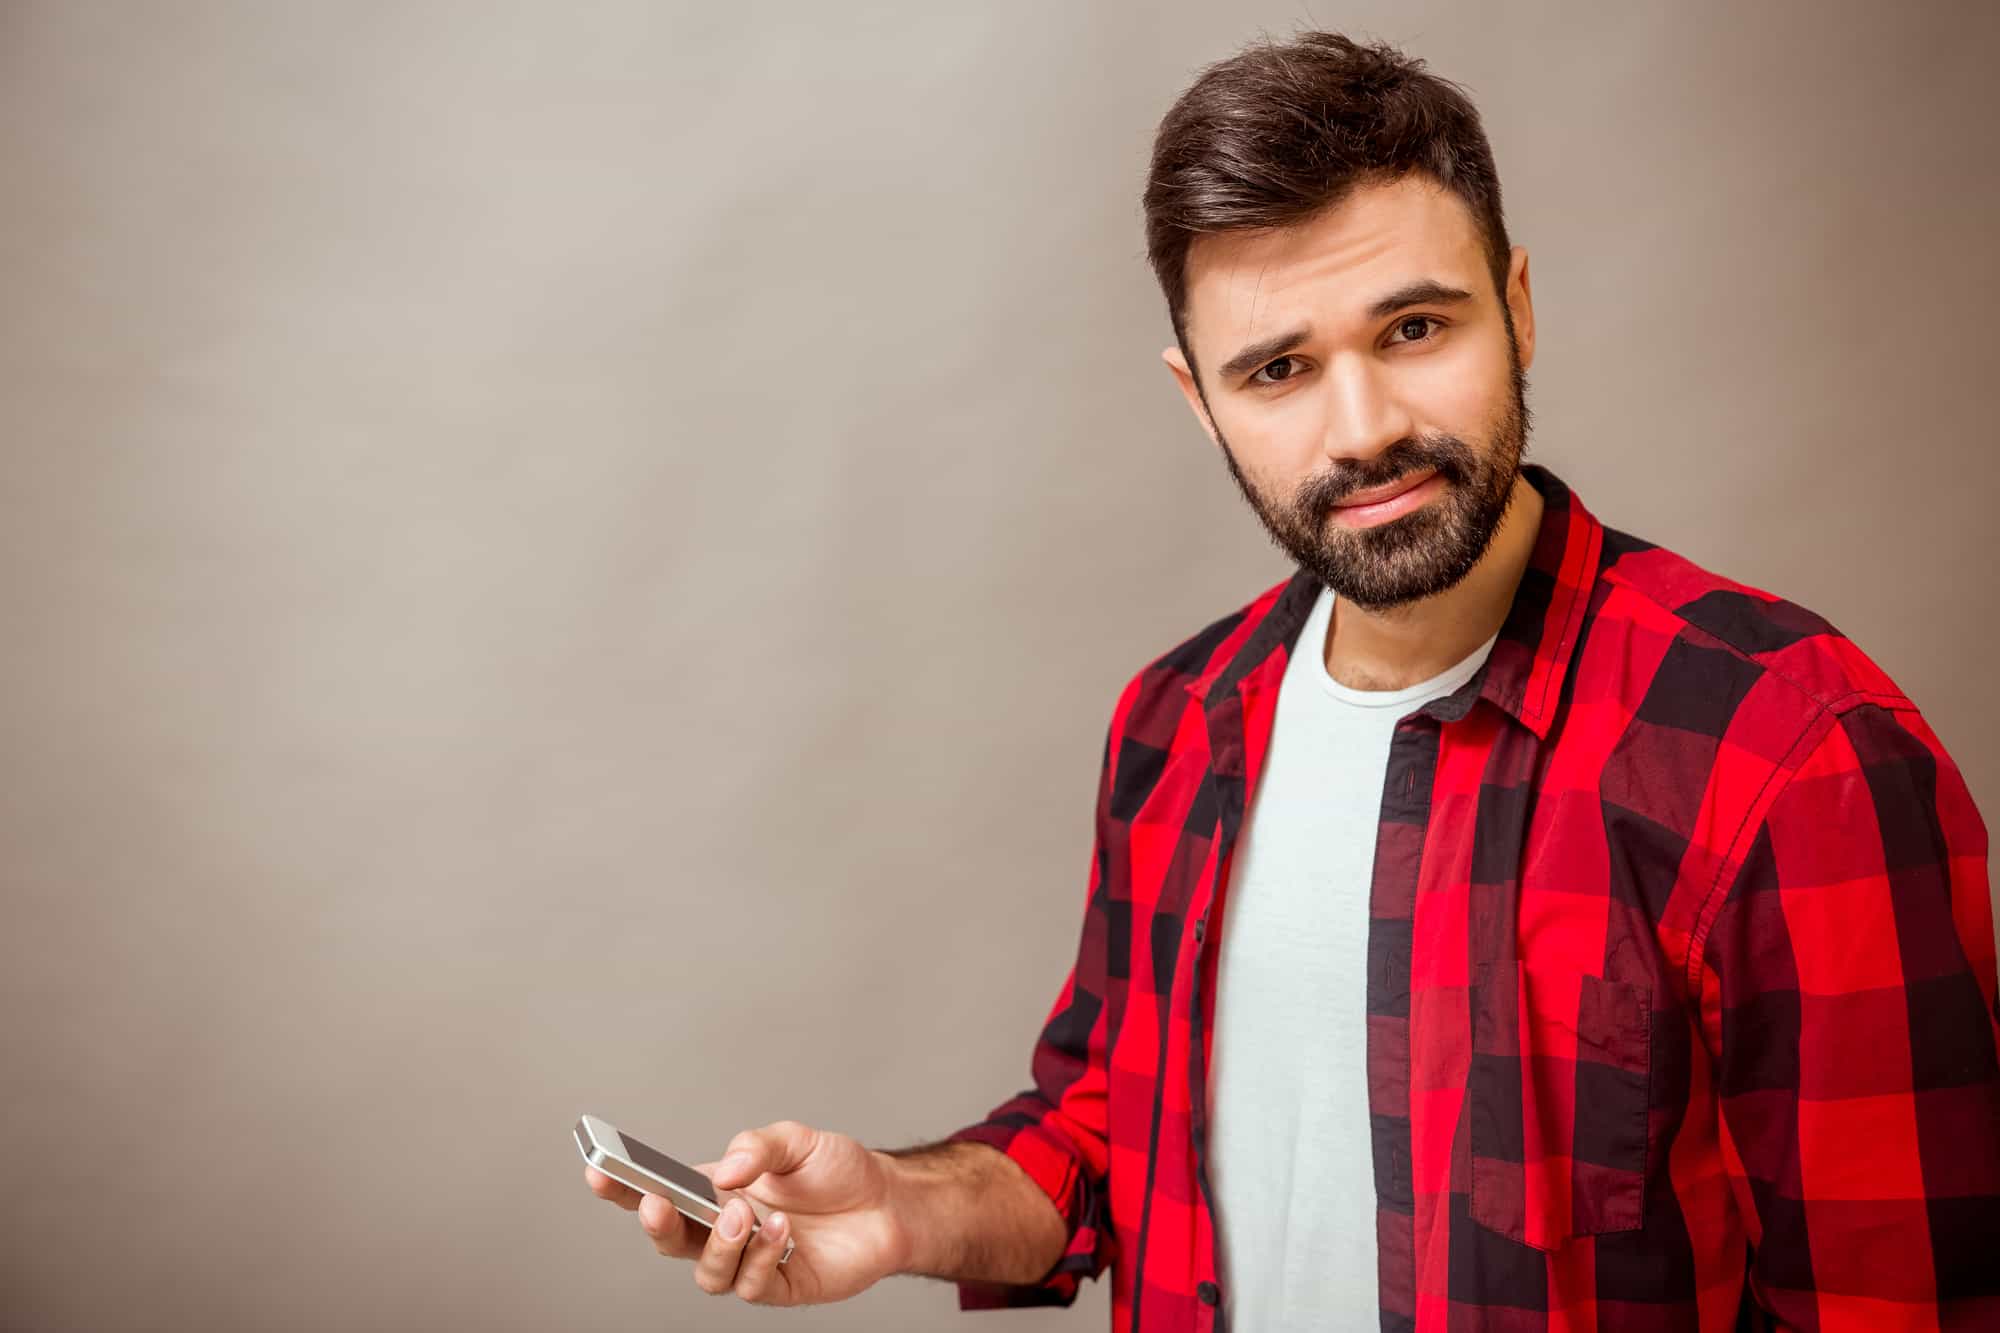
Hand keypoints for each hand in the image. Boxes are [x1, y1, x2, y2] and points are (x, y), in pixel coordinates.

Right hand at [582, 1119, 907, 1305]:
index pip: (657, 1192)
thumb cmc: (837, 1170)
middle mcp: (723, 1230)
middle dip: (657, 1224)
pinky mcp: (779, 1286)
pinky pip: (753, 1285)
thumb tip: (722, 1171)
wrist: (889, 1202)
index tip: (596, 1171)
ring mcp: (749, 1262)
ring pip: (708, 1273)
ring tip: (745, 1213)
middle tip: (658, 1201)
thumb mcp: (797, 1140)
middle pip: (670, 1241)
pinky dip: (762, 1256)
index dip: (620, 1188)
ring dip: (720, 1244)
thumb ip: (757, 1147)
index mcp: (714, 1191)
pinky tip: (783, 1232)